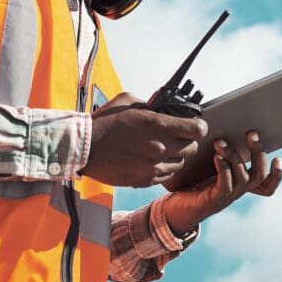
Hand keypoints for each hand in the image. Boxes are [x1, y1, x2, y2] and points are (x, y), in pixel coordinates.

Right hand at [79, 93, 207, 186]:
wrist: (84, 148)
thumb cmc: (104, 122)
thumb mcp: (128, 101)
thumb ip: (149, 104)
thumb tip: (162, 108)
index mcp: (157, 126)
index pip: (197, 130)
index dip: (198, 126)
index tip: (193, 125)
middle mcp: (159, 148)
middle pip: (192, 148)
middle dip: (187, 141)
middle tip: (176, 137)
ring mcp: (153, 167)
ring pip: (180, 164)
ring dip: (175, 156)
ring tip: (161, 149)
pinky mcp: (144, 180)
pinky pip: (165, 176)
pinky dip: (163, 168)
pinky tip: (151, 160)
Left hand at [162, 130, 281, 234]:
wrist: (174, 209)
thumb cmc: (192, 185)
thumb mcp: (209, 168)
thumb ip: (220, 153)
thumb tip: (225, 129)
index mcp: (241, 185)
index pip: (267, 186)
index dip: (277, 175)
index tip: (277, 157)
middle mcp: (238, 192)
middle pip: (259, 175)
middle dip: (258, 152)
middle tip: (251, 134)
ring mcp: (227, 197)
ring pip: (243, 177)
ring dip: (233, 155)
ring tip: (220, 142)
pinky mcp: (214, 200)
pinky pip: (226, 185)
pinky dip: (224, 169)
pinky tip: (217, 157)